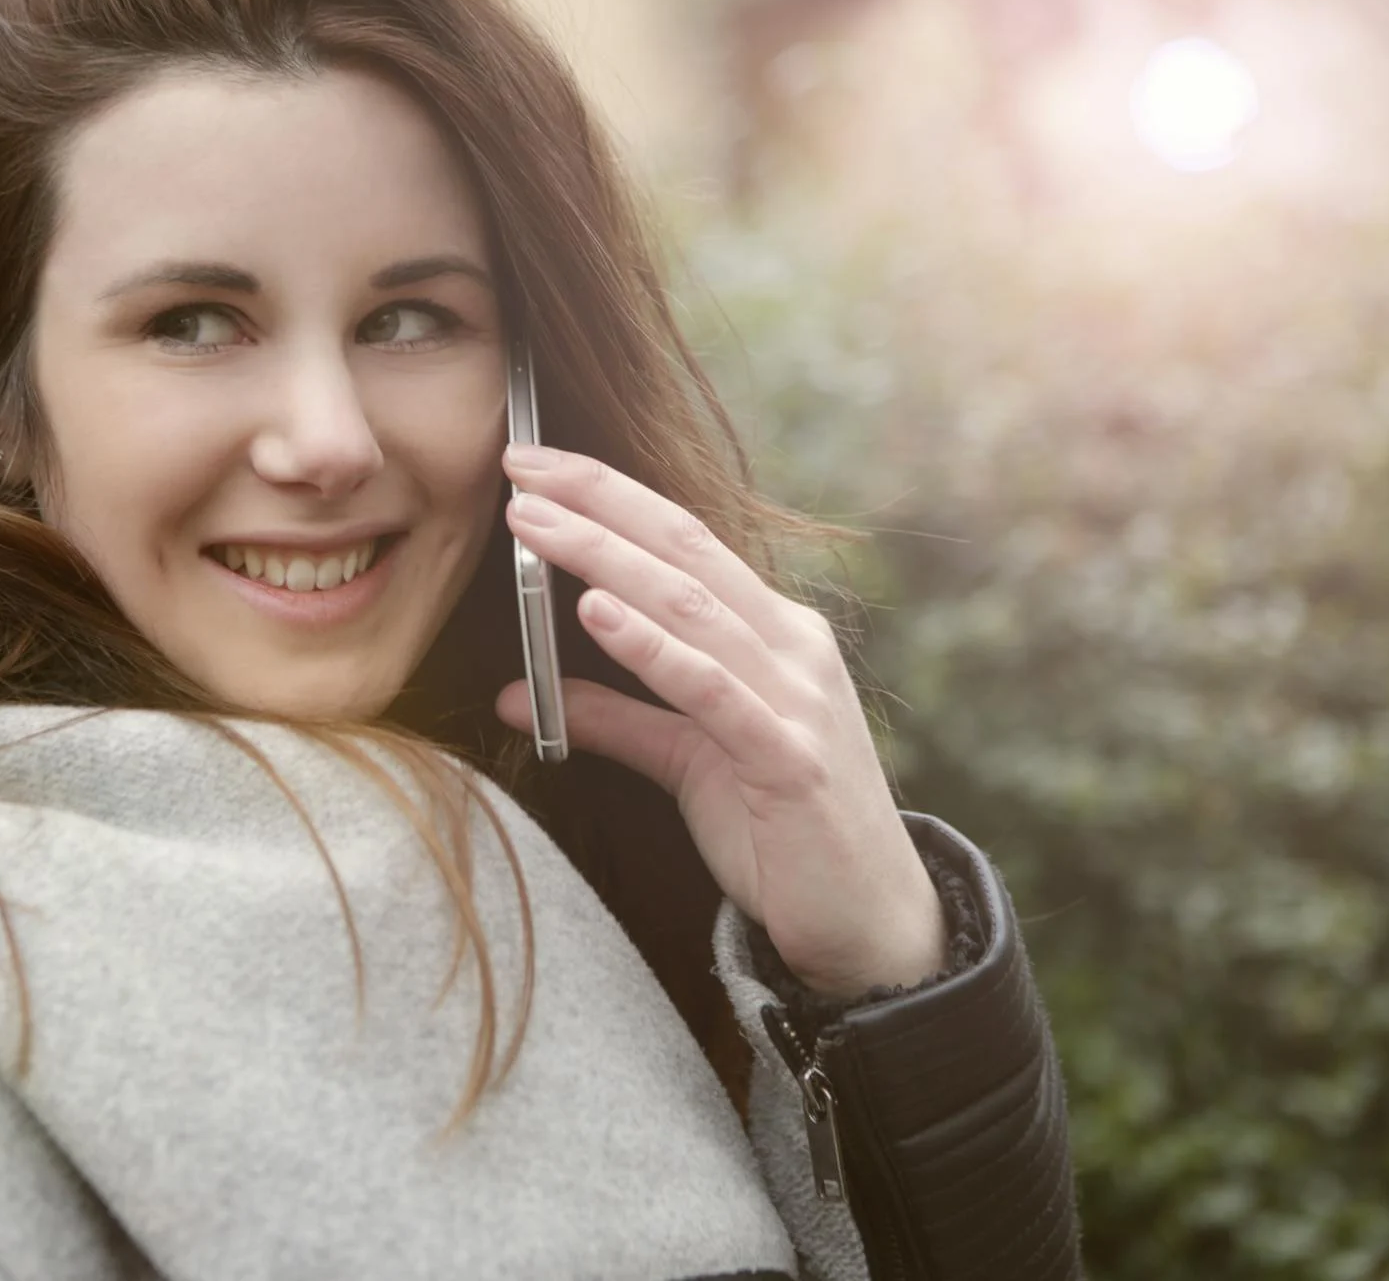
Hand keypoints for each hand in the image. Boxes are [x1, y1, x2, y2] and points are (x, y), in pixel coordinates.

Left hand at [494, 444, 945, 1000]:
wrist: (870, 923)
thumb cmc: (782, 832)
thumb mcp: (685, 760)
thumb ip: (614, 718)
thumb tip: (518, 693)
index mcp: (773, 634)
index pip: (685, 540)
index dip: (609, 496)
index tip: (534, 465)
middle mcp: (792, 647)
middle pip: (684, 551)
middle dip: (597, 503)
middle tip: (519, 468)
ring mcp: (796, 698)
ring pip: (690, 606)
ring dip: (604, 558)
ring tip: (535, 526)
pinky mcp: (788, 759)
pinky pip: (710, 690)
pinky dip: (651, 646)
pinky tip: (596, 611)